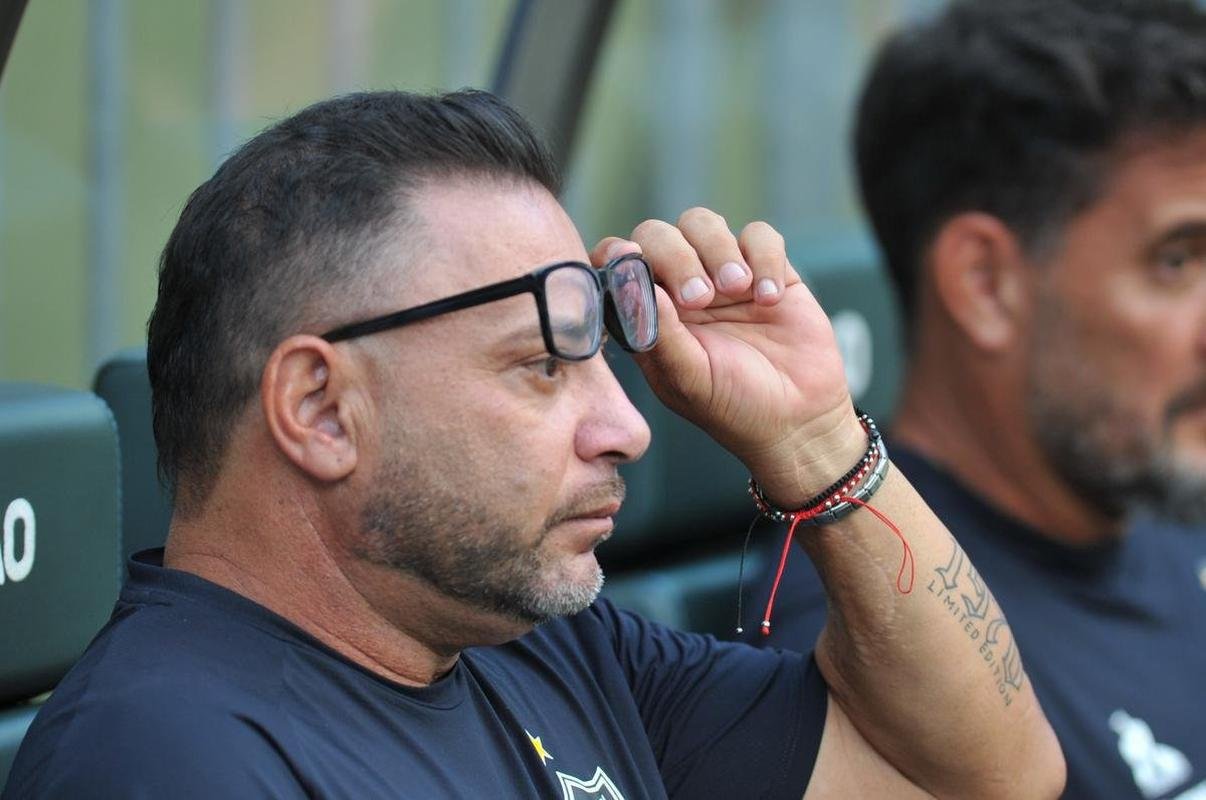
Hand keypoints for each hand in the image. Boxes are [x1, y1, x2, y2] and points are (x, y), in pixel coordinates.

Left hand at [592, 208, 863, 503]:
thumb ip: (660, 334)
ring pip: (702, 224)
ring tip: (737, 291)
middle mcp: (679, 289)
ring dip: (717, 250)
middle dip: (674, 256)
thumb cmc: (734, 408)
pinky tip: (770, 298)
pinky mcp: (768, 269)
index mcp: (649, 315)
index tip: (628, 258)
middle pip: (658, 234)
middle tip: (699, 298)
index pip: (617, 265)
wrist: (799, 419)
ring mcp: (723, 275)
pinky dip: (763, 258)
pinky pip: (758, 235)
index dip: (616, 254)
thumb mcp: (688, 380)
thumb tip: (634, 284)